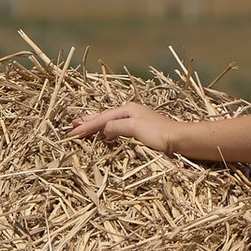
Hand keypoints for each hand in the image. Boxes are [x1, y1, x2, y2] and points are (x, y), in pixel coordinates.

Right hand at [71, 102, 188, 150]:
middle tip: (72, 126)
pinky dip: (106, 131)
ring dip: (95, 126)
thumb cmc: (159, 133)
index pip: (101, 119)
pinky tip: (104, 135)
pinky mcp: (139, 131)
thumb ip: (116, 127)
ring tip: (82, 128)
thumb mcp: (135, 128)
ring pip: (109, 123)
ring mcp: (135, 121)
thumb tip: (103, 130)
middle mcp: (130, 112)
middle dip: (87, 122)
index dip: (86, 126)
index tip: (71, 133)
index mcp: (127, 109)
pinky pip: (116, 129)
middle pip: (103, 117)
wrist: (180, 140)